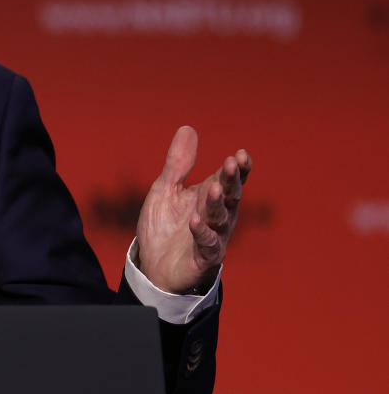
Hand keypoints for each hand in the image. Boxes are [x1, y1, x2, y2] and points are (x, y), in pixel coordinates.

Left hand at [136, 126, 251, 294]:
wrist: (153, 265)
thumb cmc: (165, 226)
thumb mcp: (166, 189)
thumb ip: (178, 163)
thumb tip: (188, 128)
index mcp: (211, 196)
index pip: (229, 179)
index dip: (237, 168)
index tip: (241, 154)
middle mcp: (218, 215)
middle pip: (230, 195)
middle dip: (231, 180)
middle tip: (232, 163)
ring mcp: (213, 236)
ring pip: (221, 217)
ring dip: (218, 203)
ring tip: (213, 188)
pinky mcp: (204, 256)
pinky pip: (207, 244)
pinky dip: (202, 232)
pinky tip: (196, 221)